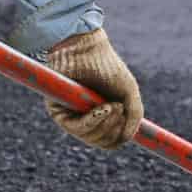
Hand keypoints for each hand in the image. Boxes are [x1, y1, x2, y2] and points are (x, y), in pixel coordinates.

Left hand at [42, 28, 142, 150]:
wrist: (86, 48)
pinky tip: (102, 108)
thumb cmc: (108, 67)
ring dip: (106, 124)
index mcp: (101, 117)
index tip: (126, 117)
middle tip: (118, 107)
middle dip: (114, 128)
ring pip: (90, 138)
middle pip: (101, 142)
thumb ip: (134, 116)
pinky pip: (77, 128)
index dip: (120, 135)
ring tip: (111, 105)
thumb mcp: (128, 93)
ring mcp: (71, 117)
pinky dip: (92, 121)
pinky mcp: (58, 112)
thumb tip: (127, 139)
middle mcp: (85, 120)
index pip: (110, 141)